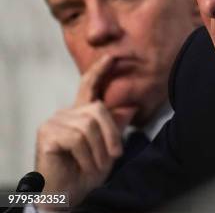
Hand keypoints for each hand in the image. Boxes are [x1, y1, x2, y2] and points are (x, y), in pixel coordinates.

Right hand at [34, 55, 134, 207]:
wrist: (68, 196)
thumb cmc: (86, 173)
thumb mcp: (108, 149)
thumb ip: (116, 128)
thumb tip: (130, 107)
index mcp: (80, 114)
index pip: (89, 86)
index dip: (100, 70)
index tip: (112, 56)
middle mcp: (65, 114)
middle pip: (97, 110)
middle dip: (111, 134)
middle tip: (113, 156)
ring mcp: (54, 123)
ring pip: (89, 125)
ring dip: (99, 150)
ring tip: (95, 165)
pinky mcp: (47, 135)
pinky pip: (78, 138)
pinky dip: (87, 155)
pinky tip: (82, 166)